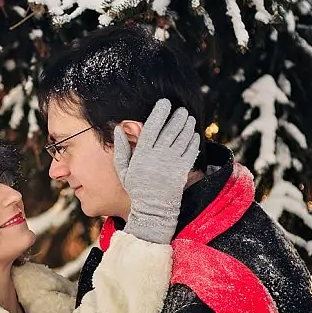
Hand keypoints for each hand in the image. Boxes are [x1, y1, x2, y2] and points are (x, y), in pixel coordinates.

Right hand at [114, 98, 199, 243]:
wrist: (153, 209)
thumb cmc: (137, 188)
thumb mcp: (124, 170)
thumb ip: (121, 149)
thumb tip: (117, 128)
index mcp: (142, 154)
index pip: (152, 127)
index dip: (160, 113)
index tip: (165, 103)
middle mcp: (158, 156)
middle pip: (171, 129)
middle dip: (178, 117)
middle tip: (181, 110)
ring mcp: (172, 162)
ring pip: (183, 137)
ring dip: (187, 126)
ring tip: (189, 119)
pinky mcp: (183, 169)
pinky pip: (191, 150)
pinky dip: (194, 140)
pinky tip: (193, 135)